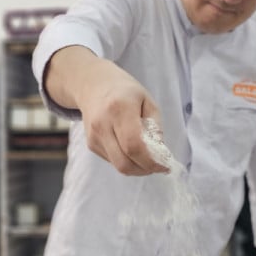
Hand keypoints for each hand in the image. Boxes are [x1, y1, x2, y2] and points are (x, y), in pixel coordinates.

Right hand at [46, 47, 167, 174]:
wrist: (93, 85)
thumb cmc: (125, 92)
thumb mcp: (147, 101)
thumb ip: (155, 127)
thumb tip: (160, 154)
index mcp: (119, 108)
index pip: (134, 146)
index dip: (150, 162)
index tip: (165, 166)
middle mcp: (103, 124)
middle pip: (124, 162)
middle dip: (144, 170)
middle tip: (157, 166)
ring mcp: (94, 136)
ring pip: (118, 165)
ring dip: (136, 168)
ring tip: (146, 159)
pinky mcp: (91, 143)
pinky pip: (112, 160)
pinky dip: (125, 161)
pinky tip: (131, 150)